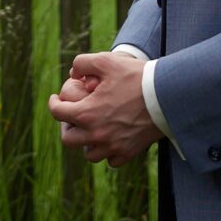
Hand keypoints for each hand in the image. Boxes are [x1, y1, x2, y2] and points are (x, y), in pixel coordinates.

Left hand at [48, 52, 161, 166]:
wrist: (167, 95)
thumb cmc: (136, 77)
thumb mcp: (107, 61)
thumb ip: (84, 62)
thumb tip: (73, 71)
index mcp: (87, 113)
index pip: (58, 113)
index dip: (53, 103)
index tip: (55, 99)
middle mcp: (96, 135)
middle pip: (69, 140)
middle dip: (66, 126)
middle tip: (71, 117)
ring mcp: (113, 146)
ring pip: (89, 154)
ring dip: (86, 142)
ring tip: (91, 130)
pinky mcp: (129, 152)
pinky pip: (111, 160)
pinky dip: (107, 152)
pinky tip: (110, 139)